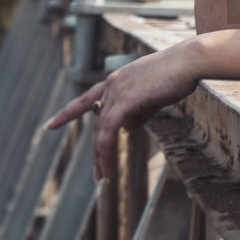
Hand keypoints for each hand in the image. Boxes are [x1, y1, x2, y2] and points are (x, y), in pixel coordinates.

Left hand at [45, 39, 204, 180]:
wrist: (189, 62)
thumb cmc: (177, 75)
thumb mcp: (154, 96)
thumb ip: (139, 112)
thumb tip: (126, 129)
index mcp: (116, 80)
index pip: (86, 99)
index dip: (68, 113)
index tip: (50, 125)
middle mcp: (111, 84)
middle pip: (96, 122)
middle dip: (96, 150)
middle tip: (98, 174)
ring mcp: (116, 91)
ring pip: (101, 130)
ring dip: (101, 156)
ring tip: (104, 177)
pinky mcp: (125, 100)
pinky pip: (109, 131)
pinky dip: (106, 150)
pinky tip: (108, 165)